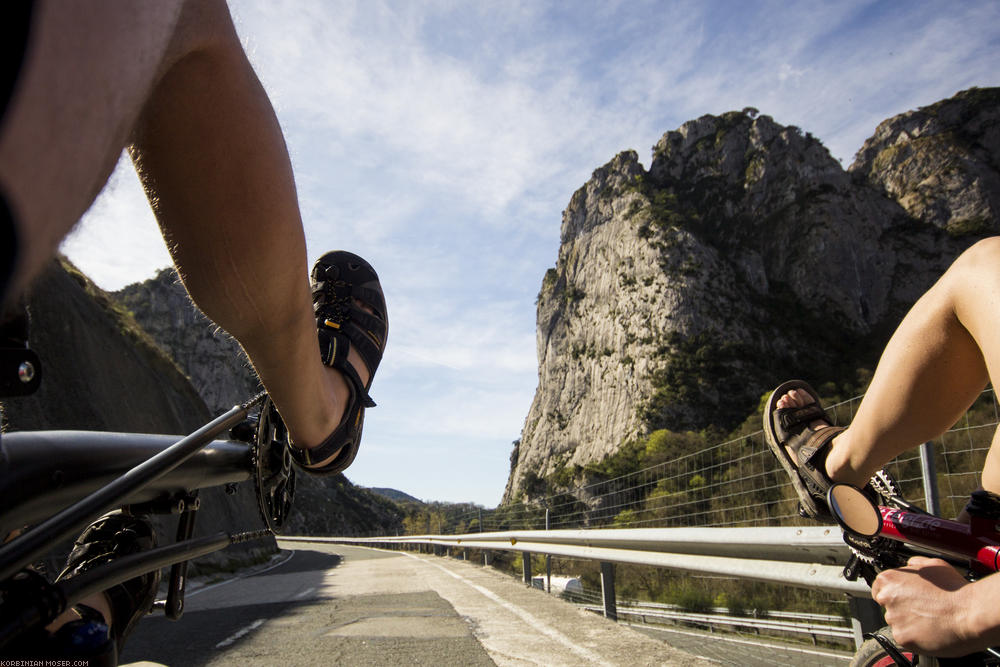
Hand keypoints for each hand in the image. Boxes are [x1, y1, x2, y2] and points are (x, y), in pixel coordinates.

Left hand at [870, 556, 984, 656]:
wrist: (970, 613)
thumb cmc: (954, 590)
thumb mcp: (932, 564)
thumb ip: (914, 564)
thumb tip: (910, 565)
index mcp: (890, 579)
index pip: (879, 588)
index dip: (894, 593)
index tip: (904, 597)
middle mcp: (887, 598)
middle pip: (888, 606)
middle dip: (902, 608)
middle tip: (923, 608)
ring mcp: (894, 619)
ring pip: (897, 622)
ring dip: (909, 622)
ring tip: (931, 618)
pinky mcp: (902, 637)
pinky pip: (905, 637)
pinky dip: (916, 636)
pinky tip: (930, 629)